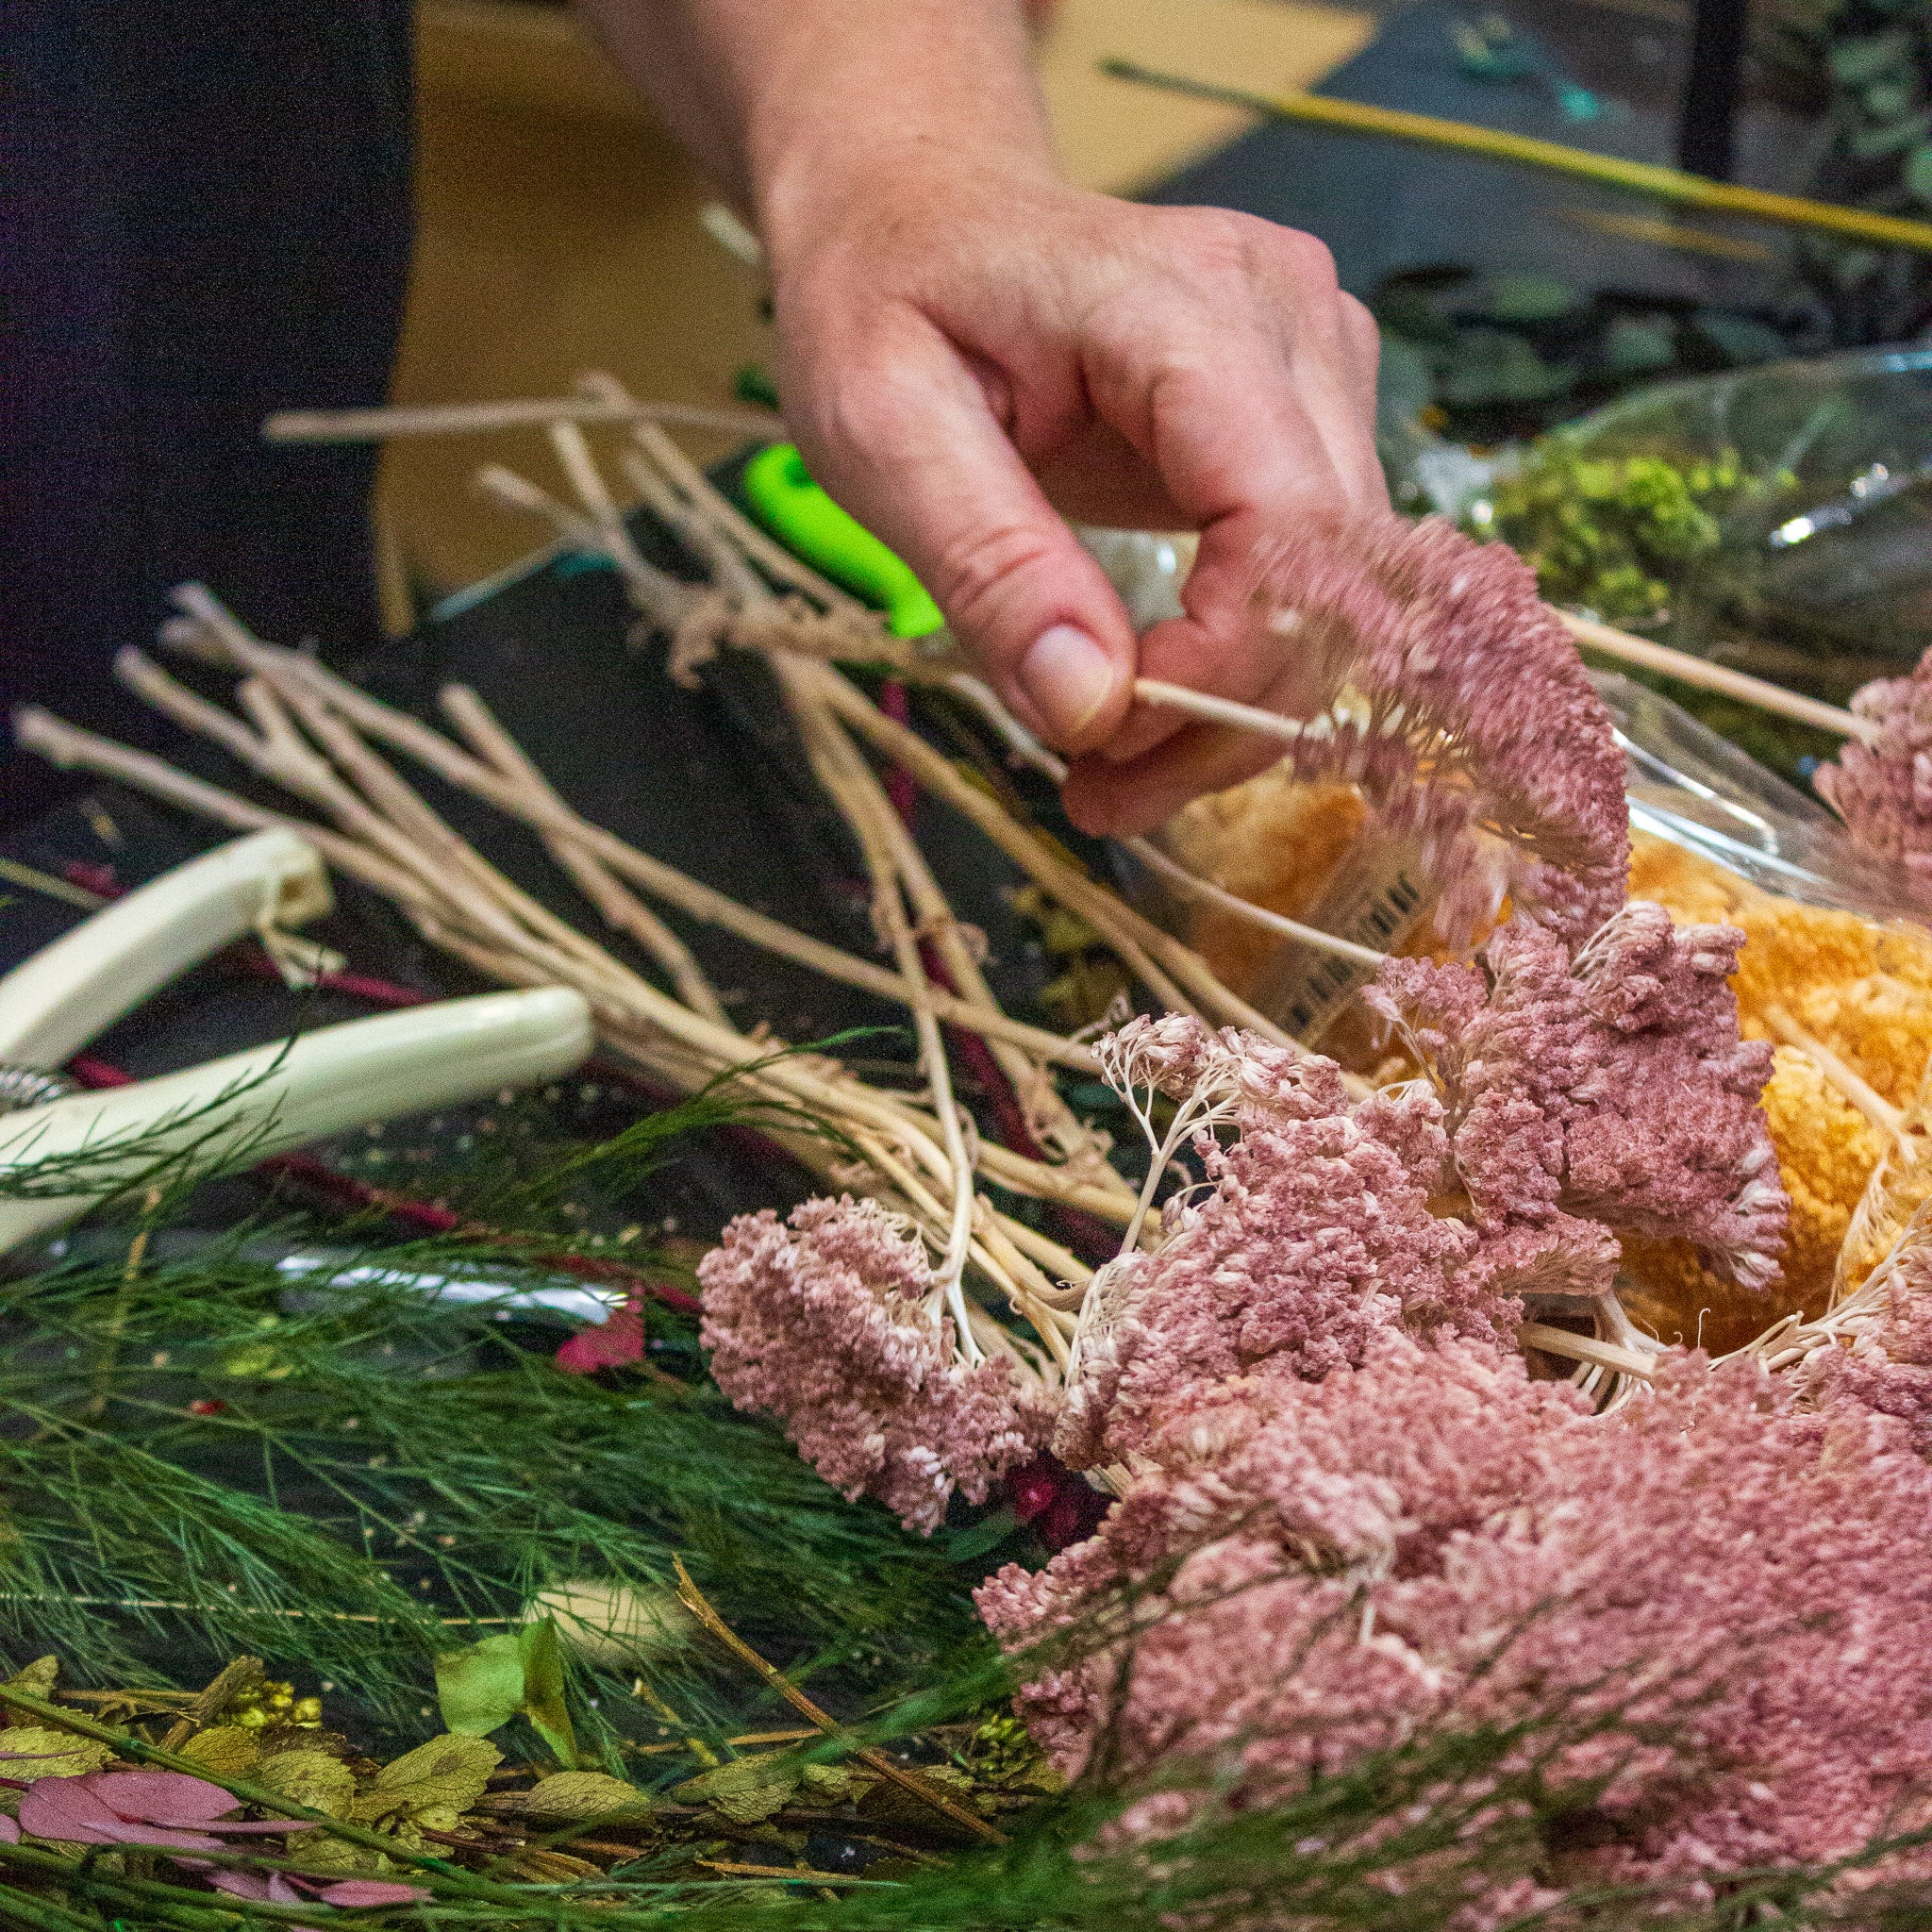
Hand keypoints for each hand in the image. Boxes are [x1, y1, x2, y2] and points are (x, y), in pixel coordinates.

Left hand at [763, 153, 1385, 837]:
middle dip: (1222, 716)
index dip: (1223, 666)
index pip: (1286, 522)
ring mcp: (1319, 357)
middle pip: (1330, 578)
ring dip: (1234, 707)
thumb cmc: (886, 299)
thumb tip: (1091, 710)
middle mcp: (1289, 318)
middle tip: (1096, 789)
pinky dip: (1240, 662)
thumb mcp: (879, 430)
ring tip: (1106, 755)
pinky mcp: (1312, 408)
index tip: (1107, 743)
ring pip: (1340, 596)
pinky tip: (1146, 689)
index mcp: (1186, 303)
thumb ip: (988, 564)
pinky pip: (1314, 576)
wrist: (917, 212)